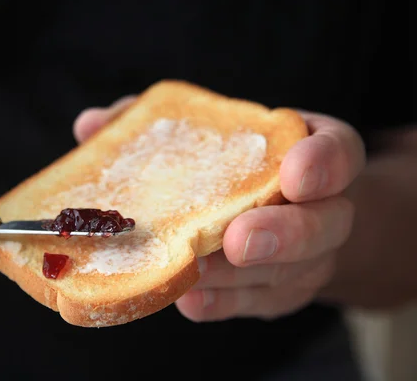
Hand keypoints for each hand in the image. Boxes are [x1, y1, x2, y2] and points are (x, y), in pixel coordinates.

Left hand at [73, 94, 365, 320]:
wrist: (279, 210)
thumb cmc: (237, 165)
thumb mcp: (214, 132)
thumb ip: (159, 125)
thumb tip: (90, 125)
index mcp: (311, 154)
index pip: (339, 153)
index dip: (323, 164)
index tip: (293, 173)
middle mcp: (321, 209)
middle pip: (322, 226)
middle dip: (282, 234)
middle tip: (237, 239)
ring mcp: (305, 259)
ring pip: (283, 275)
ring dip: (236, 276)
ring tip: (191, 271)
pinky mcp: (278, 293)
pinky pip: (255, 304)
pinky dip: (221, 303)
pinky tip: (188, 298)